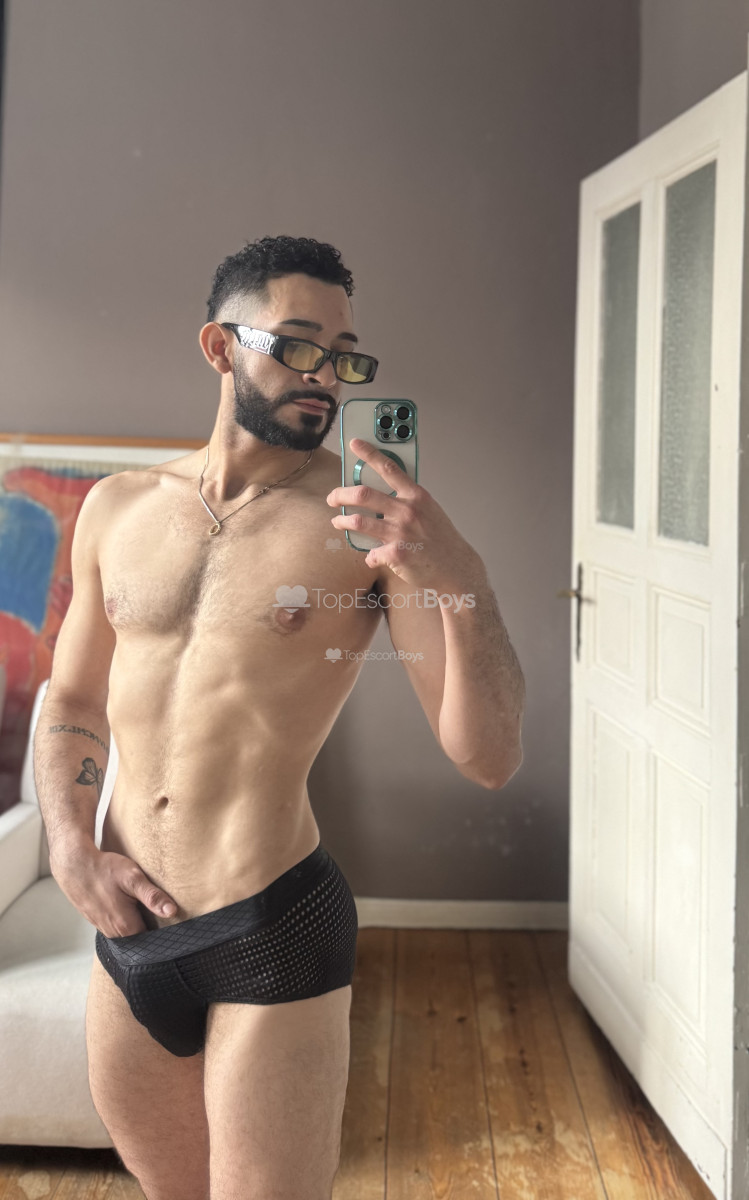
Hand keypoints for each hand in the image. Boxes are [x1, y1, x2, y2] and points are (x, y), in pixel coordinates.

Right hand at [51, 844, 177, 937]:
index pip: (152, 940)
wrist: (74, 865)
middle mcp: (114, 933)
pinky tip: (129, 907)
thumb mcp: (132, 877)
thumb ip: (152, 896)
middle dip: (151, 929)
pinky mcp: (98, 921)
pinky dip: (126, 920)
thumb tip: (172, 911)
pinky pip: (117, 928)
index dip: (164, 932)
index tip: (174, 924)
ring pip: (128, 934)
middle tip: (162, 914)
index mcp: (126, 926)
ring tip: (147, 910)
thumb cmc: (104, 869)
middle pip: (140, 939)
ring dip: (138, 924)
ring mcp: (104, 928)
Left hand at [327, 437, 483, 591]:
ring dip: (342, 521)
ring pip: (358, 522)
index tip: (355, 444)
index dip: (369, 454)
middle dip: (340, 494)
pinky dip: (370, 557)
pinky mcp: (396, 555)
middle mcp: (407, 511)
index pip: (389, 468)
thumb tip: (381, 498)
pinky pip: (370, 554)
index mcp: (416, 496)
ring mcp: (401, 533)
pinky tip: (373, 558)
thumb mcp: (429, 511)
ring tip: (337, 522)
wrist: (456, 568)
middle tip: (332, 498)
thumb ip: (408, 501)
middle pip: (363, 495)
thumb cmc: (441, 540)